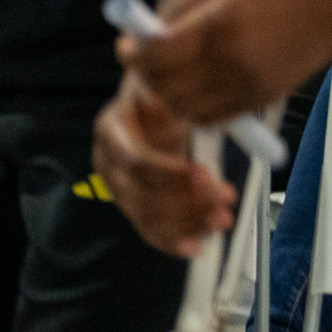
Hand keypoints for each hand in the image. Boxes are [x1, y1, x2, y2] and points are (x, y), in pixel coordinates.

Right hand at [93, 73, 236, 256]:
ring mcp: (117, 188)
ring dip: (188, 222)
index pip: (135, 160)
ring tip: (223, 218)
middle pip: (142, 194)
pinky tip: (195, 247)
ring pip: (148, 216)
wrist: (150, 103)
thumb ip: (169, 96)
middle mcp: (107, 163)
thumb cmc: (160, 92)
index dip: (169, 173)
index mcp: (111, 130)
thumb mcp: (162, 84)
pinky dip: (172, 241)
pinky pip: (148, 230)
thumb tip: (181, 95)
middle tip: (224, 198)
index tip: (204, 175)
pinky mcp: (131, 205)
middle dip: (186, 202)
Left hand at [121, 0, 331, 124]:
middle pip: (164, 89)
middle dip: (146, 76)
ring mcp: (247, 87)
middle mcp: (231, 63)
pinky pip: (212, 120)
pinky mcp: (260, 102)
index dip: (132, 55)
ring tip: (172, 74)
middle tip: (147, 60)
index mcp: (218, 26)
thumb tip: (145, 32)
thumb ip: (181, 9)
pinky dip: (194, 109)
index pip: (156, 57)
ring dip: (169, 96)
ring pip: (185, 111)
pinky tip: (196, 87)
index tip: (128, 46)